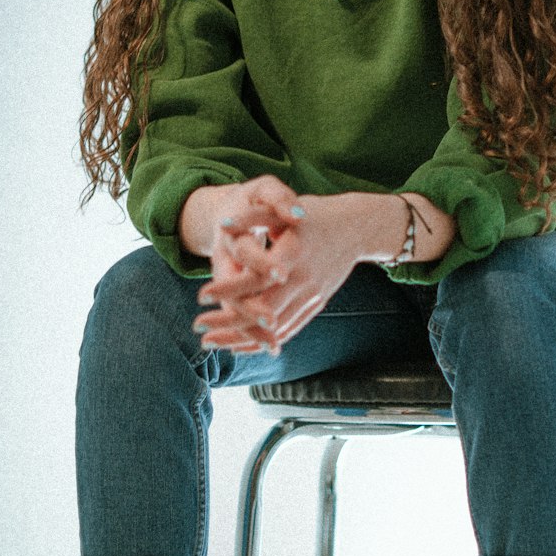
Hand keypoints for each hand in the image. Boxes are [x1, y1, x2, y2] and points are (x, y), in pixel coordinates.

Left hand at [193, 193, 367, 354]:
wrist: (356, 229)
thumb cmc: (315, 215)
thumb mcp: (284, 211)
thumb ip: (253, 217)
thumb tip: (222, 225)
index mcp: (294, 253)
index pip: (257, 278)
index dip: (229, 288)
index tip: (202, 296)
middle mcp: (304, 279)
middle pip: (263, 309)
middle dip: (229, 323)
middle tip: (199, 330)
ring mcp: (312, 295)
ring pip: (275, 326)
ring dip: (242, 337)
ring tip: (211, 342)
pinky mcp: (316, 304)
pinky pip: (289, 329)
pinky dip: (264, 338)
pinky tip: (241, 344)